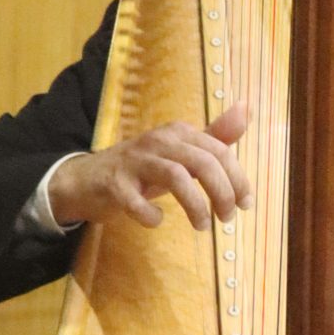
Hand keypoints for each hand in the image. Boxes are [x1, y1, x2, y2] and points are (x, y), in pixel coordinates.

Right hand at [46, 103, 252, 231]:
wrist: (87, 179)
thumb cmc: (142, 168)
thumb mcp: (180, 152)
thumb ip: (214, 137)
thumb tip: (246, 109)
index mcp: (178, 133)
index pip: (220, 151)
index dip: (238, 179)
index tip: (245, 204)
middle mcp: (158, 141)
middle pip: (203, 162)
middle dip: (222, 193)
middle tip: (227, 218)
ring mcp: (134, 161)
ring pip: (176, 176)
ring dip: (195, 205)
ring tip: (203, 225)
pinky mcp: (114, 184)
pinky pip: (136, 201)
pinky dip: (151, 216)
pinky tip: (156, 221)